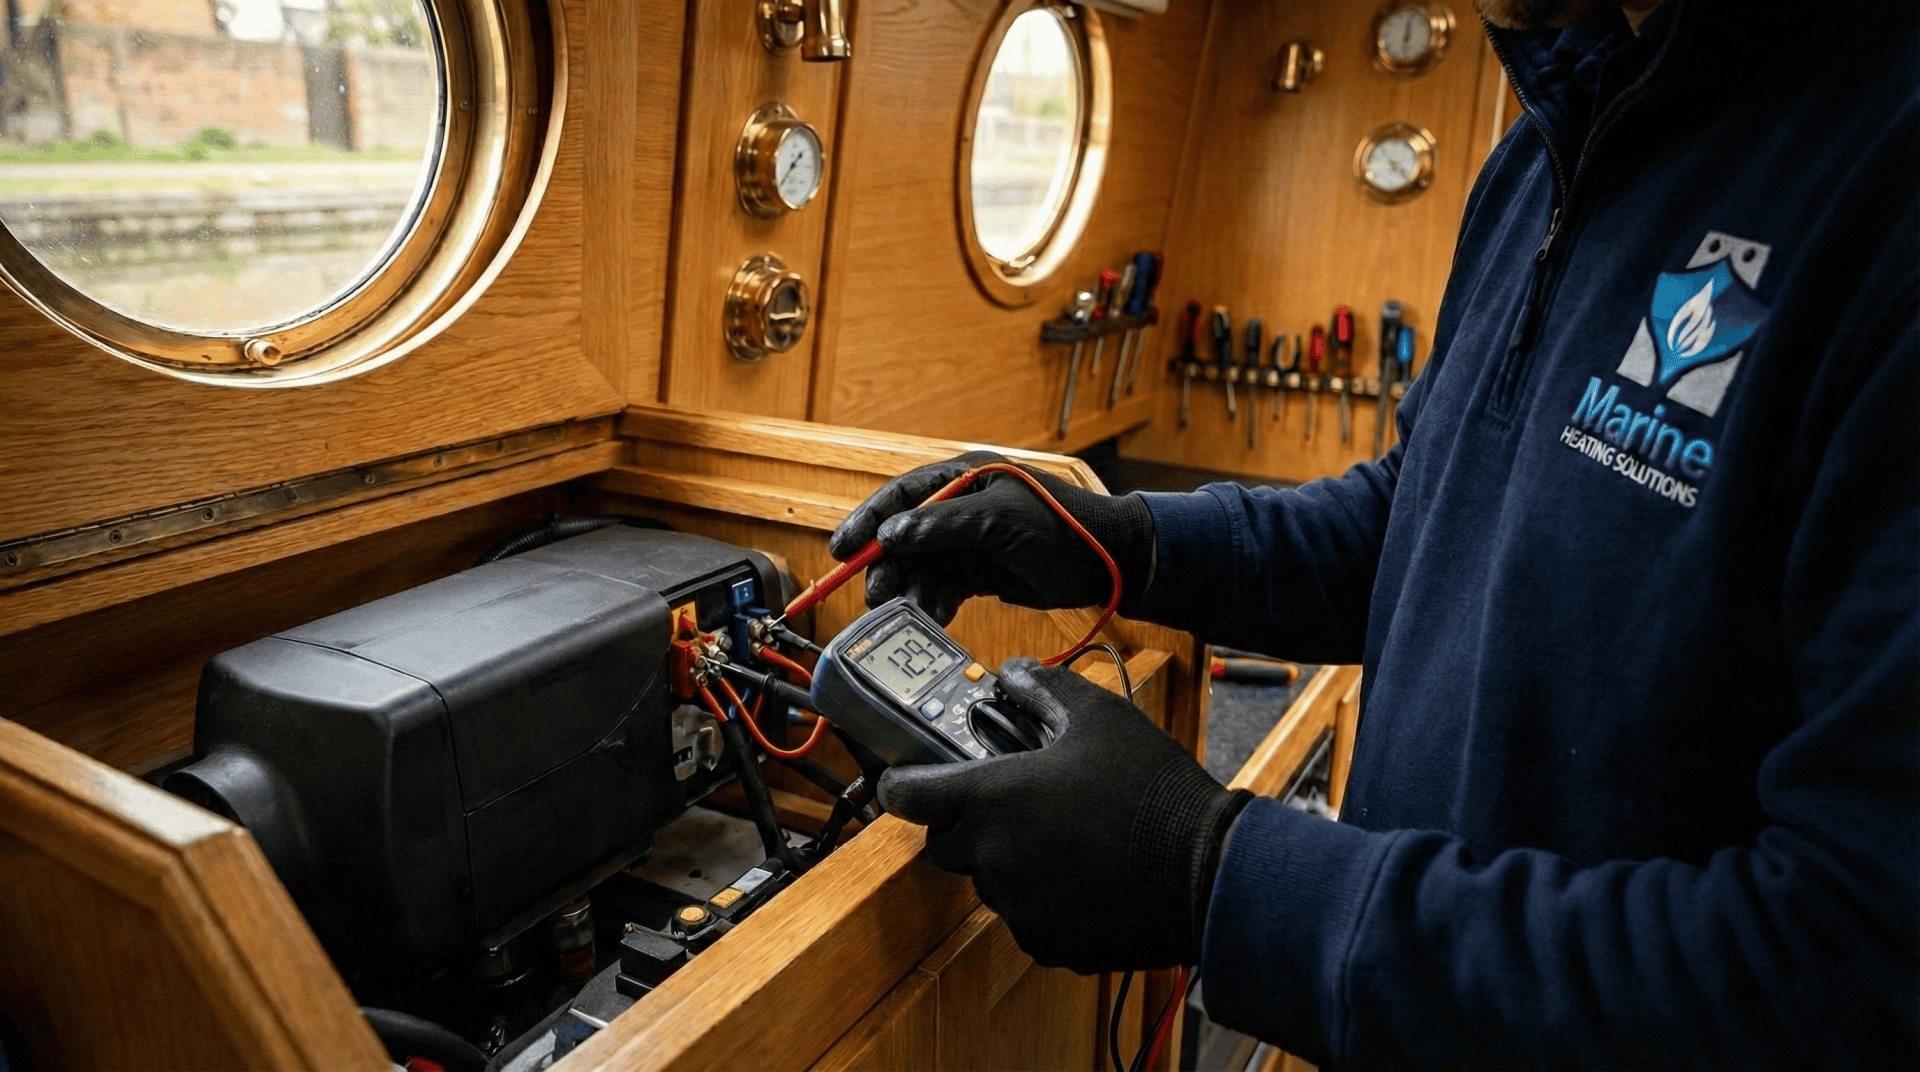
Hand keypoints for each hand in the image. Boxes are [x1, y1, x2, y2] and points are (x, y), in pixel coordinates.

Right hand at [828, 451, 1154, 624]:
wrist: (1105, 563)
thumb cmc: (1061, 526)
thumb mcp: (999, 520)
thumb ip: (942, 527)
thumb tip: (892, 536)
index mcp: (962, 478)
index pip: (900, 496)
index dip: (868, 521)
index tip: (841, 549)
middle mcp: (959, 507)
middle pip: (904, 537)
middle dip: (887, 566)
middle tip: (875, 596)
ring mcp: (968, 541)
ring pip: (921, 567)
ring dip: (908, 590)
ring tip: (902, 612)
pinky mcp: (979, 572)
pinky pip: (942, 587)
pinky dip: (932, 603)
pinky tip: (930, 616)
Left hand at [878, 658, 1250, 972]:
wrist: (1208, 870)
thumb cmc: (1152, 790)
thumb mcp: (1100, 718)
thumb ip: (1045, 689)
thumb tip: (1015, 673)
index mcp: (993, 799)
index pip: (909, 795)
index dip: (903, 784)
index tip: (905, 781)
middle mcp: (993, 857)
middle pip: (945, 844)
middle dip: (967, 825)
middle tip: (1010, 805)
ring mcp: (1018, 906)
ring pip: (989, 881)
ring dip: (1009, 861)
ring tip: (1063, 838)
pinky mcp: (1047, 943)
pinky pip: (1026, 917)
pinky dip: (1042, 899)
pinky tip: (1084, 875)